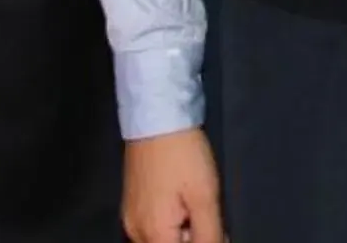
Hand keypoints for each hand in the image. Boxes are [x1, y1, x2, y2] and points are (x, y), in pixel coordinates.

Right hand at [121, 126, 227, 242]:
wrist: (156, 117)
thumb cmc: (183, 155)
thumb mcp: (205, 196)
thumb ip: (210, 233)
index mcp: (153, 234)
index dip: (204, 242)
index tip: (217, 231)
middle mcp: (134, 232)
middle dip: (191, 238)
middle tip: (207, 215)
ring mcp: (129, 219)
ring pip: (159, 240)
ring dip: (180, 233)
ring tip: (195, 207)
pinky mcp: (130, 205)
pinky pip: (151, 228)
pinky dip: (169, 224)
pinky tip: (182, 203)